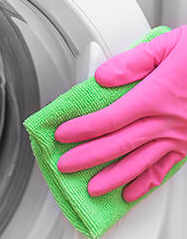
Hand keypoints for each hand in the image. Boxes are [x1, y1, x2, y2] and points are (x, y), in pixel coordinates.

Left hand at [55, 27, 186, 201]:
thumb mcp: (169, 46)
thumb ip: (133, 61)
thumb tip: (103, 77)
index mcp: (157, 95)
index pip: (110, 118)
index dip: (83, 129)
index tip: (63, 135)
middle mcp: (167, 121)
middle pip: (119, 143)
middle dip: (89, 157)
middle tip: (66, 166)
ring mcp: (180, 136)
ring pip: (140, 161)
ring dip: (113, 176)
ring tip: (92, 187)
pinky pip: (166, 168)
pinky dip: (147, 183)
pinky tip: (131, 192)